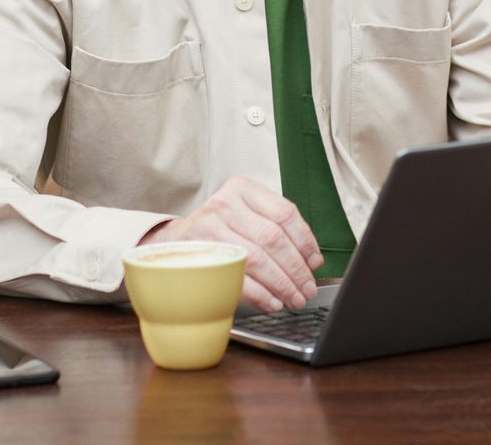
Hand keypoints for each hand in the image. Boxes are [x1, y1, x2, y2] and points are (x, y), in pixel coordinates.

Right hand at [140, 177, 321, 311]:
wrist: (175, 241)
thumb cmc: (221, 229)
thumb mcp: (246, 213)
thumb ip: (277, 227)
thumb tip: (312, 260)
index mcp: (243, 189)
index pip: (284, 213)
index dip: (305, 241)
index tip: (315, 263)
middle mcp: (225, 204)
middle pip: (273, 239)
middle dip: (296, 269)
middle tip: (308, 289)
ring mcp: (209, 228)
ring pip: (257, 259)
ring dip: (282, 284)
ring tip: (294, 299)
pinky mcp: (200, 254)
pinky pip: (237, 276)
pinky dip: (260, 293)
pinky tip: (272, 302)